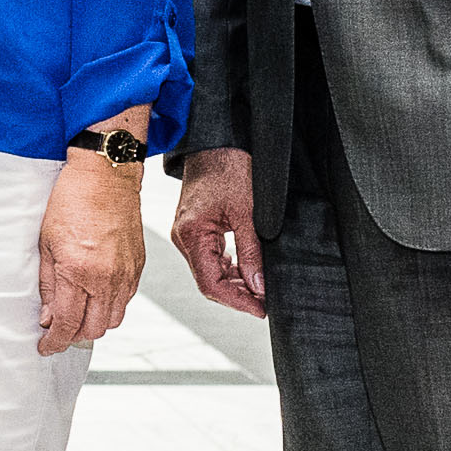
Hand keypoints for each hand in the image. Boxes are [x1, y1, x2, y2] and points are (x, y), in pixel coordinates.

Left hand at [37, 127, 150, 354]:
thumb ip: (48, 284)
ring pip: (113, 319)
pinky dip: (110, 307)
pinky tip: (95, 297)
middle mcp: (107, 278)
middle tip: (57, 331)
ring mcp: (126, 273)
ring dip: (94, 324)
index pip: (67, 323)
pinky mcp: (138, 265)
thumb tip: (47, 316)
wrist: (106, 174)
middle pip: (93, 329)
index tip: (45, 347)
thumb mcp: (46, 242)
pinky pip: (126, 300)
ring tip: (76, 315)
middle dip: (73, 336)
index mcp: (79, 272)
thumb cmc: (71, 201)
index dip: (54, 342)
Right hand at [168, 149, 265, 319]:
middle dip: (238, 294)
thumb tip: (258, 285)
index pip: (210, 284)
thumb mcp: (248, 211)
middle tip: (266, 301)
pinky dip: (228, 267)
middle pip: (208, 282)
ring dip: (234, 282)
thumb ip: (251, 251)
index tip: (260, 309)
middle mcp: (184, 239)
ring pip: (209, 272)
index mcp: (191, 235)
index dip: (237, 301)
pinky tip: (245, 267)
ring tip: (260, 286)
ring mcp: (187, 234)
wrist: (216, 141)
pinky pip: (209, 258)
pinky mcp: (194, 229)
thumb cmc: (228, 167)